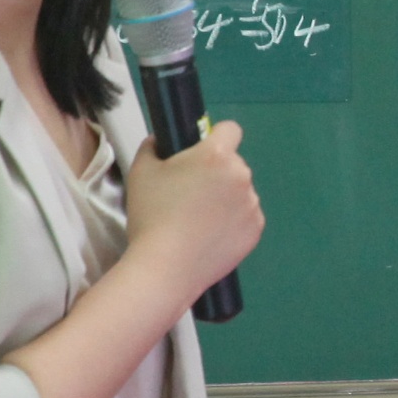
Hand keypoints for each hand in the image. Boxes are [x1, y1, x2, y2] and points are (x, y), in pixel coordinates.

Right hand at [125, 118, 261, 291]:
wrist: (165, 268)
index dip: (216, 137)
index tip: (201, 153)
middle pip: (233, 164)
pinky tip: (209, 236)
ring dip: (226, 199)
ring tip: (197, 221)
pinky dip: (232, 223)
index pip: (230, 129)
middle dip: (216, 173)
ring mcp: (252, 205)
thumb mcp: (141, 172)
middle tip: (189, 195)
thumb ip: (152, 148)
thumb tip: (159, 141)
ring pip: (240, 192)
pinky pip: (246, 217)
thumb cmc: (151, 215)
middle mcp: (242, 175)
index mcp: (217, 155)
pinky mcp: (256, 230)